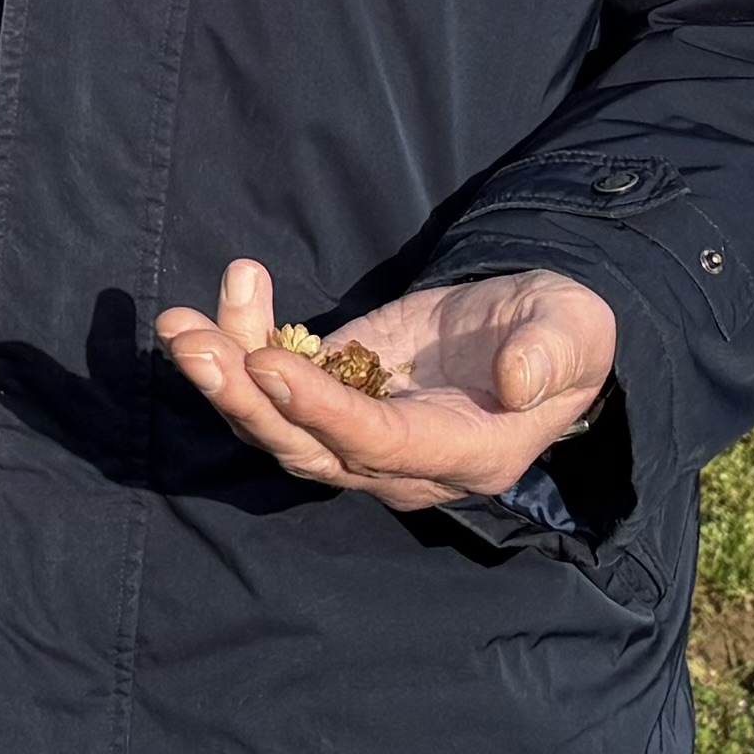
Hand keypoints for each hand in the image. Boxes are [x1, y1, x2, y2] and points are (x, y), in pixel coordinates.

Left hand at [150, 259, 619, 516]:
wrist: (536, 329)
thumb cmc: (563, 333)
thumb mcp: (575, 333)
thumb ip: (552, 356)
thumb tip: (516, 379)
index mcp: (464, 453)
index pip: (378, 444)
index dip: (320, 411)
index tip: (266, 365)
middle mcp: (401, 462)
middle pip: (308, 447)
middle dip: (245, 401)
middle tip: (194, 347)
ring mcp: (360, 431)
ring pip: (277, 423)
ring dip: (223, 377)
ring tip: (178, 327)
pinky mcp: (336, 390)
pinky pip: (276, 381)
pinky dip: (242, 339)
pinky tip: (228, 291)